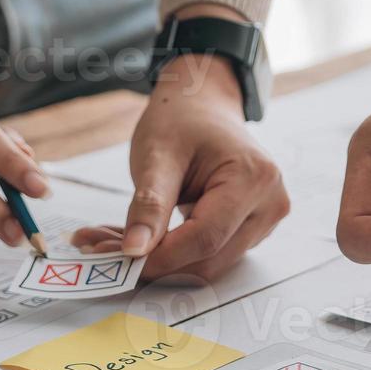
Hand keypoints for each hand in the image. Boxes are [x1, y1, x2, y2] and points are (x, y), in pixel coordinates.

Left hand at [71, 50, 289, 280]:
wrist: (201, 106)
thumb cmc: (182, 121)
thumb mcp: (157, 156)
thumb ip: (148, 205)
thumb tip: (134, 251)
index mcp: (253, 179)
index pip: (205, 238)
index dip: (161, 257)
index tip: (119, 261)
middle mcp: (269, 204)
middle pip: (208, 257)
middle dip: (155, 262)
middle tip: (101, 251)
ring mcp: (263, 220)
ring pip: (206, 263)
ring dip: (159, 261)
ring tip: (110, 241)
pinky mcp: (250, 230)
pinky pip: (208, 254)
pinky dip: (170, 253)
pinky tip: (138, 238)